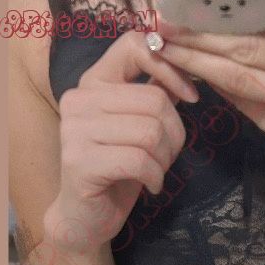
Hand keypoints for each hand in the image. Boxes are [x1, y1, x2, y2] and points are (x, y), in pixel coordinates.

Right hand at [48, 27, 199, 254]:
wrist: (86, 218)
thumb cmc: (117, 171)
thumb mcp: (138, 127)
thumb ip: (154, 94)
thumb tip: (183, 66)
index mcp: (93, 82)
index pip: (133, 46)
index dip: (170, 67)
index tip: (189, 98)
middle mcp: (79, 99)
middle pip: (155, 101)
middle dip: (175, 135)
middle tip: (167, 158)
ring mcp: (75, 130)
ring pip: (150, 132)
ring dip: (166, 159)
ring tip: (156, 172)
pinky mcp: (80, 162)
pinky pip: (140, 161)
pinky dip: (156, 177)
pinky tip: (151, 186)